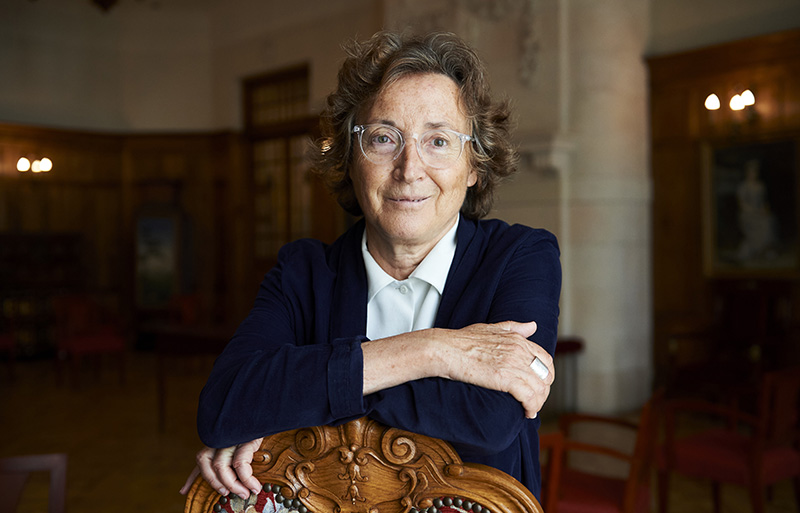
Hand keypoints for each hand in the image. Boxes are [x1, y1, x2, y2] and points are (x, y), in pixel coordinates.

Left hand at [178, 438, 263, 498]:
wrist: (269, 414)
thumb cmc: (257, 432)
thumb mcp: (243, 445)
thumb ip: (232, 460)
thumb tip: (196, 483)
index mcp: (218, 439)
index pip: (201, 458)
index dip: (191, 477)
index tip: (184, 491)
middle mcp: (222, 438)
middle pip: (205, 463)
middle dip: (215, 483)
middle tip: (227, 494)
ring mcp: (232, 439)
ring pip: (219, 466)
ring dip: (231, 485)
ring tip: (245, 493)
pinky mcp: (246, 441)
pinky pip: (240, 464)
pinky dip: (246, 479)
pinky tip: (254, 486)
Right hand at [438, 320, 553, 418]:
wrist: (445, 349)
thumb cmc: (462, 340)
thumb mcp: (491, 328)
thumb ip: (514, 327)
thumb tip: (533, 326)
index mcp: (517, 339)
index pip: (546, 359)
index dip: (545, 375)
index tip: (538, 384)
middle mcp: (519, 350)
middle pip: (546, 375)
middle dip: (543, 390)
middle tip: (534, 400)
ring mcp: (513, 364)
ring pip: (539, 389)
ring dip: (538, 402)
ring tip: (530, 410)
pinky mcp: (506, 379)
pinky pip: (529, 397)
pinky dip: (531, 407)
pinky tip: (527, 413)